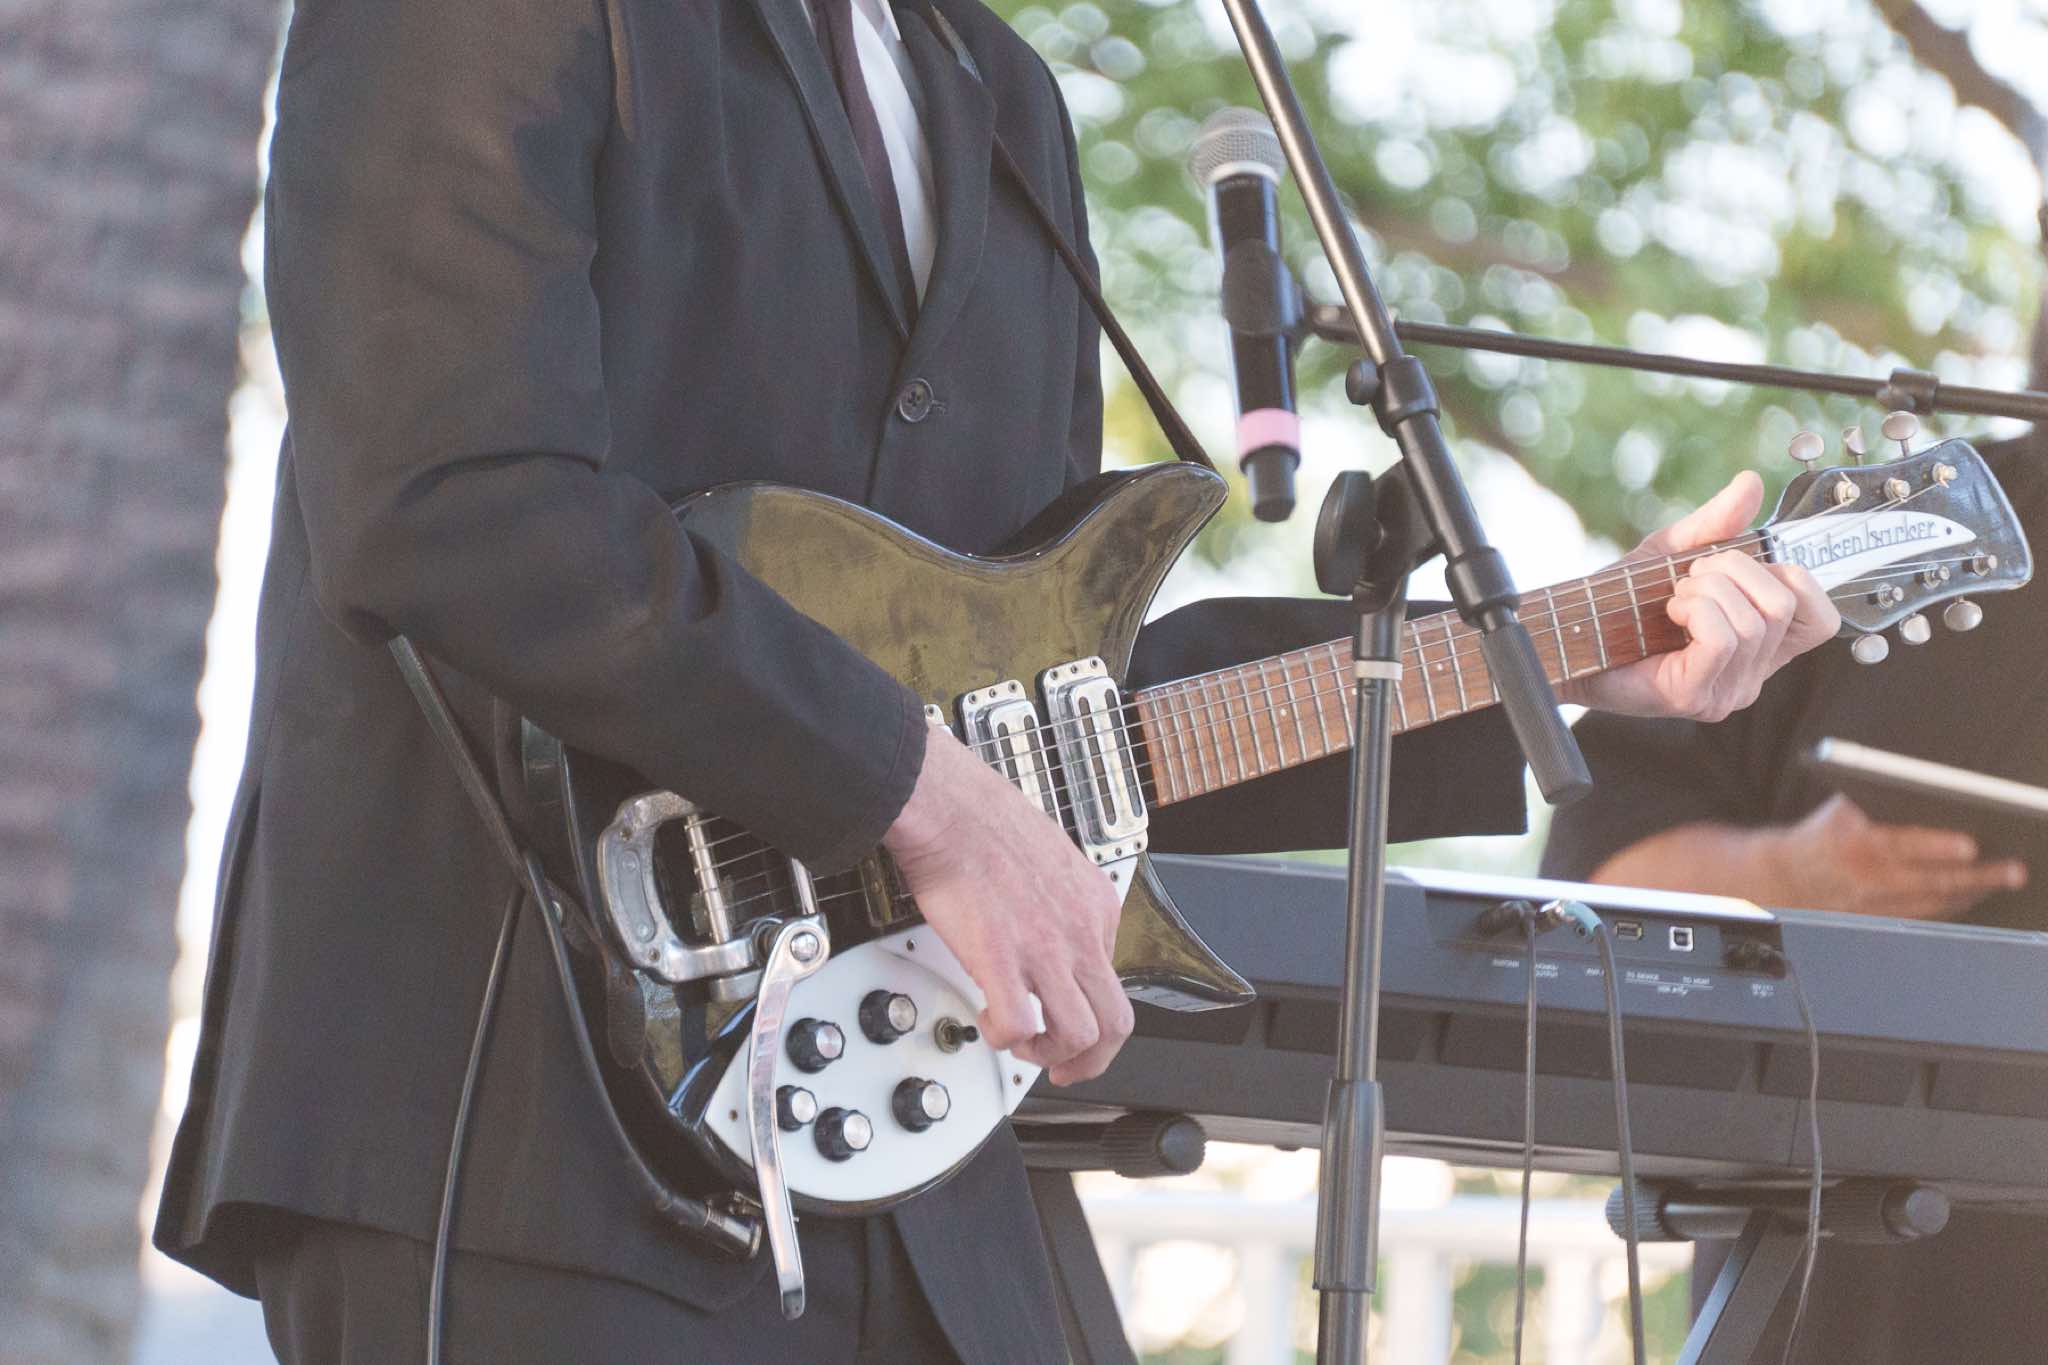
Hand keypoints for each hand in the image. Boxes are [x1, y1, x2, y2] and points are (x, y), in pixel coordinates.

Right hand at [882, 728, 1132, 1084]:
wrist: (949, 805)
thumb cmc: (984, 820)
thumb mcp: (1050, 856)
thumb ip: (1057, 898)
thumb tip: (1042, 919)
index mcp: (1096, 904)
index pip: (1113, 977)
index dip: (1086, 1005)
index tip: (1062, 1011)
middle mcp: (1081, 931)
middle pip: (1116, 1022)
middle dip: (1092, 1057)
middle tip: (1065, 1066)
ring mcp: (1045, 948)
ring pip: (1080, 1034)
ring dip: (1051, 1055)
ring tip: (1024, 1046)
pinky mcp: (1002, 958)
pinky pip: (1019, 1026)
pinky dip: (1005, 1038)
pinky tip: (988, 1020)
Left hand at [1562, 472, 1839, 719]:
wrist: (1569, 638)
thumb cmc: (1621, 605)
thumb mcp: (1673, 554)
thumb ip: (1715, 524)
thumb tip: (1749, 483)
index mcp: (1762, 646)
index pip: (1821, 618)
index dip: (1791, 578)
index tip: (1735, 568)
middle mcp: (1753, 674)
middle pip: (1784, 605)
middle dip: (1733, 571)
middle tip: (1689, 577)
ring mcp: (1727, 691)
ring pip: (1753, 621)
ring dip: (1705, 592)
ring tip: (1672, 599)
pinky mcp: (1696, 696)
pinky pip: (1724, 638)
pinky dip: (1696, 611)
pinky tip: (1670, 615)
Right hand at [1759, 794, 2026, 918]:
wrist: (1781, 877)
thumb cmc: (1818, 836)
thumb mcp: (1839, 809)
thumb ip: (1877, 801)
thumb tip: (1926, 793)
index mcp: (1856, 844)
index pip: (1903, 845)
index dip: (1939, 846)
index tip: (1970, 845)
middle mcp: (1867, 878)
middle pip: (1932, 879)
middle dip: (1978, 875)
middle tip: (2013, 870)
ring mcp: (1874, 904)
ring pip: (1934, 901)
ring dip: (1973, 892)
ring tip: (2004, 880)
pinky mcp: (1878, 920)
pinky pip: (1924, 916)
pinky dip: (1952, 906)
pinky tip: (1973, 896)